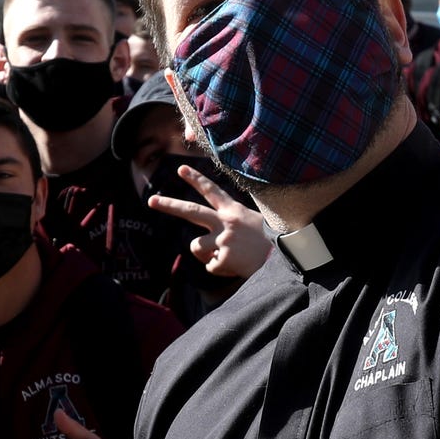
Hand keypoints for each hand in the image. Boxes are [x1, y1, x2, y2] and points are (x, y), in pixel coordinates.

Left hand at [149, 162, 272, 277]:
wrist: (288, 258)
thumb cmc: (270, 241)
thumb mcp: (252, 221)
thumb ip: (230, 222)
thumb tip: (205, 236)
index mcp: (233, 211)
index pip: (212, 191)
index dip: (196, 179)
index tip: (181, 169)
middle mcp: (226, 221)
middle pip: (191, 212)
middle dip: (169, 205)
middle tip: (151, 201)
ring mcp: (223, 239)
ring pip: (195, 247)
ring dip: (206, 254)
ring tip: (229, 255)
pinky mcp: (223, 257)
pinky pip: (210, 267)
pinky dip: (221, 270)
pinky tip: (236, 266)